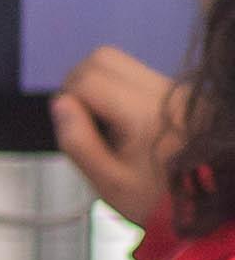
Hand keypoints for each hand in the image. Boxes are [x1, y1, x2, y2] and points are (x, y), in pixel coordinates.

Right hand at [54, 43, 188, 237]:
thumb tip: (59, 101)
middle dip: (79, 84)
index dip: (68, 101)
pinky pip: (134, 72)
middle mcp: (163, 92)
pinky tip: (121, 117)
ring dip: (97, 83)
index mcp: (144, 116)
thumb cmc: (149, 198)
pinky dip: (116, 88)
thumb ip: (77, 141)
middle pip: (102, 58)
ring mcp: (175, 87)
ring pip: (118, 61)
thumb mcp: (106, 182)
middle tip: (82, 118)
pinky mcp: (178, 88)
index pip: (88, 80)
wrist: (200, 201)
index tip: (76, 130)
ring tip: (100, 117)